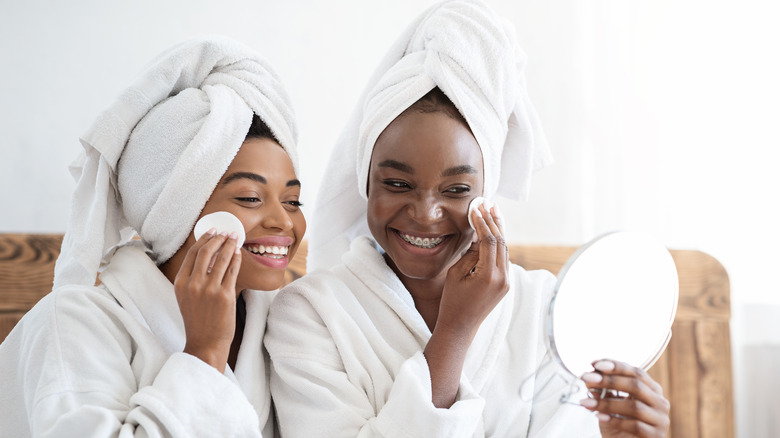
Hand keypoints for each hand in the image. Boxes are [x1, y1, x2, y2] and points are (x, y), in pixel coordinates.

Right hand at [173, 229, 241, 372]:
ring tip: (235, 239)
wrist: (205, 342)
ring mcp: (209, 289)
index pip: (193, 253)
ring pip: (221, 258)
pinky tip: (239, 253)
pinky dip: (236, 259)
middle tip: (226, 232)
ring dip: (230, 245)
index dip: (204, 239)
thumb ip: (193, 277)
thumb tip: (208, 254)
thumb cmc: (198, 319)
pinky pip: (232, 270)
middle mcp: (193, 284)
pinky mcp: (225, 295)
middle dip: (218, 238)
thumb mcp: (187, 296)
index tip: (213, 232)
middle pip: (206, 251)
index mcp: (180, 283)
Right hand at [437, 203, 509, 341]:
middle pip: (501, 242)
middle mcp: (502, 278)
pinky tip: (493, 231)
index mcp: (489, 275)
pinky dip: (498, 243)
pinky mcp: (505, 284)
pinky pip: (503, 258)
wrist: (460, 327)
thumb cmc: (452, 301)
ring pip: (505, 249)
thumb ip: (470, 253)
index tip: (475, 208)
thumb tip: (478, 235)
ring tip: (492, 212)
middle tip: (487, 204)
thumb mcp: (455, 274)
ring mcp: (506, 282)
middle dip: (494, 221)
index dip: (482, 222)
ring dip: (498, 230)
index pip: (489, 240)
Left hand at [580, 360, 669, 436]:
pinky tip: (599, 417)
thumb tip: (590, 377)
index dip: (616, 366)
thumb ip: (604, 391)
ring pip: (634, 407)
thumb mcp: (610, 405)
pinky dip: (614, 420)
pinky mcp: (655, 436)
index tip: (595, 364)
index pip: (637, 372)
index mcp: (652, 389)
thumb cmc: (620, 424)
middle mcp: (660, 402)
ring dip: (607, 403)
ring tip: (586, 402)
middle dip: (609, 380)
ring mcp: (660, 420)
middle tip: (587, 378)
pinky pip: (635, 425)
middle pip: (636, 386)